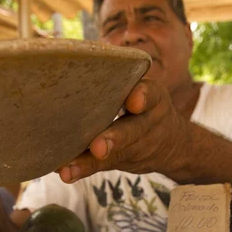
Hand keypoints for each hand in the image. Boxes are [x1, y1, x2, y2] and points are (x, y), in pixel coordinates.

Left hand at [58, 78, 187, 183]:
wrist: (174, 144)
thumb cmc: (145, 106)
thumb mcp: (145, 90)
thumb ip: (118, 82)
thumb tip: (57, 59)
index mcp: (153, 97)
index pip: (151, 94)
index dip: (143, 96)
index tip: (135, 100)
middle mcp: (147, 122)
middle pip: (132, 130)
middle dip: (115, 138)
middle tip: (98, 147)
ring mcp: (137, 145)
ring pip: (115, 154)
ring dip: (90, 161)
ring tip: (69, 169)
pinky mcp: (124, 160)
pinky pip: (103, 165)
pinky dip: (83, 168)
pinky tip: (66, 172)